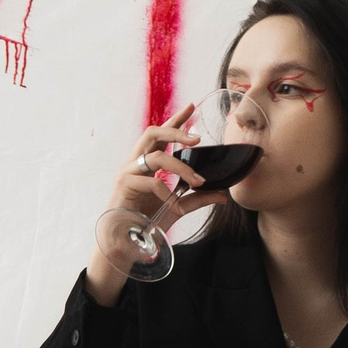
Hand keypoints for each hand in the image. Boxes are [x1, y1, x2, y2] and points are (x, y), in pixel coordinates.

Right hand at [85, 102, 207, 304]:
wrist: (126, 242)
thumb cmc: (147, 221)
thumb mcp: (178, 207)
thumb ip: (197, 198)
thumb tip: (223, 195)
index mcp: (145, 162)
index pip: (161, 134)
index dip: (175, 119)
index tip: (191, 106)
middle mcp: (134, 162)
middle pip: (153, 132)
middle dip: (176, 131)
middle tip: (197, 138)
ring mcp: (127, 171)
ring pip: (156, 155)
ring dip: (180, 167)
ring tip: (197, 182)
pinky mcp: (124, 184)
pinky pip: (151, 181)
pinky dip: (167, 193)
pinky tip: (174, 205)